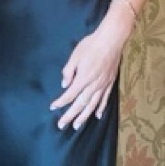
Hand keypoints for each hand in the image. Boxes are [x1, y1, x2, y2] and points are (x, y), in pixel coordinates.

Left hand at [49, 12, 129, 129]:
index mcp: (83, 78)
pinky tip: (97, 115)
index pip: (69, 95)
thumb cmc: (91, 45)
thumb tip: (64, 85)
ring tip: (77, 125)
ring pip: (92, 105)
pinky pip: (105, 99)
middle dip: (70, 116)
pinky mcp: (110, 82)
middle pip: (80, 105)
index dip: (60, 103)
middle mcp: (94, 85)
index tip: (53, 107)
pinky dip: (101, 108)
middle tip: (62, 125)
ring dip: (84, 117)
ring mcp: (103, 85)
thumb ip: (68, 71)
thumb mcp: (75, 56)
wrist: (111, 39)